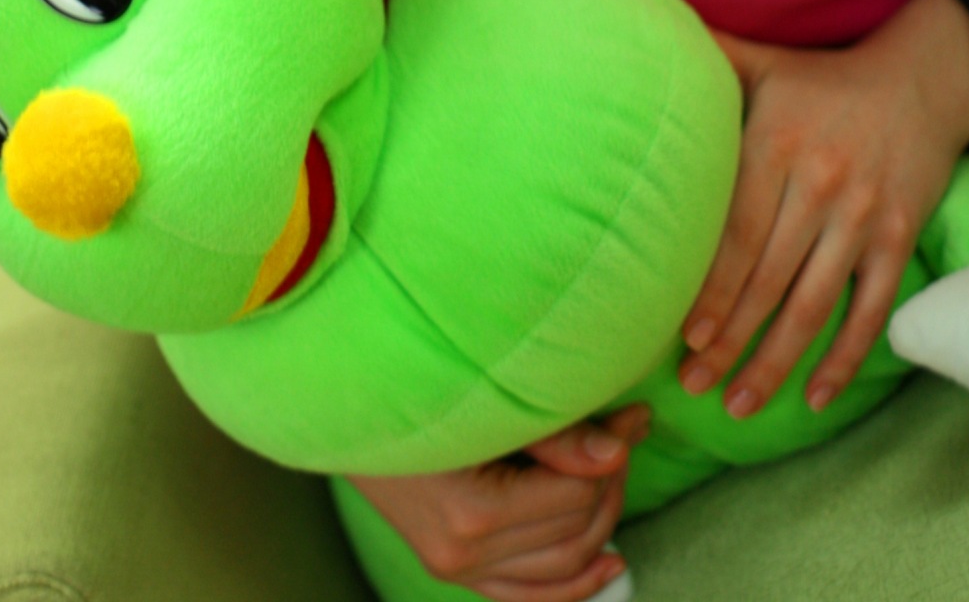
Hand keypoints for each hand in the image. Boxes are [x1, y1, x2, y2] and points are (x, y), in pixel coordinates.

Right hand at [344, 404, 649, 600]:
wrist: (337, 405)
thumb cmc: (408, 386)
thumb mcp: (482, 401)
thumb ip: (553, 432)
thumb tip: (618, 451)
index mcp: (470, 512)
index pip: (575, 494)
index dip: (613, 452)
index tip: (631, 414)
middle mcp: (462, 553)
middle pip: (575, 531)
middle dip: (612, 482)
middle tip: (625, 432)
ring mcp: (455, 568)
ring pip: (562, 566)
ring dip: (601, 520)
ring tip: (613, 471)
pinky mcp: (452, 570)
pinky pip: (530, 594)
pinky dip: (576, 584)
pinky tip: (611, 564)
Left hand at [679, 0, 968, 419]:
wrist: (921, 78)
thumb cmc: (825, 77)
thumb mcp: (765, 61)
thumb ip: (707, 57)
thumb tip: (643, 35)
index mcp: (778, 145)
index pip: (738, 233)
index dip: (712, 288)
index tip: (684, 333)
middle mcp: (820, 186)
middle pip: (768, 279)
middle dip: (730, 339)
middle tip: (694, 383)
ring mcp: (863, 218)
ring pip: (814, 305)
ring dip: (776, 362)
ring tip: (738, 403)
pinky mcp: (899, 239)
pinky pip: (870, 310)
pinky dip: (846, 359)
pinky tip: (815, 397)